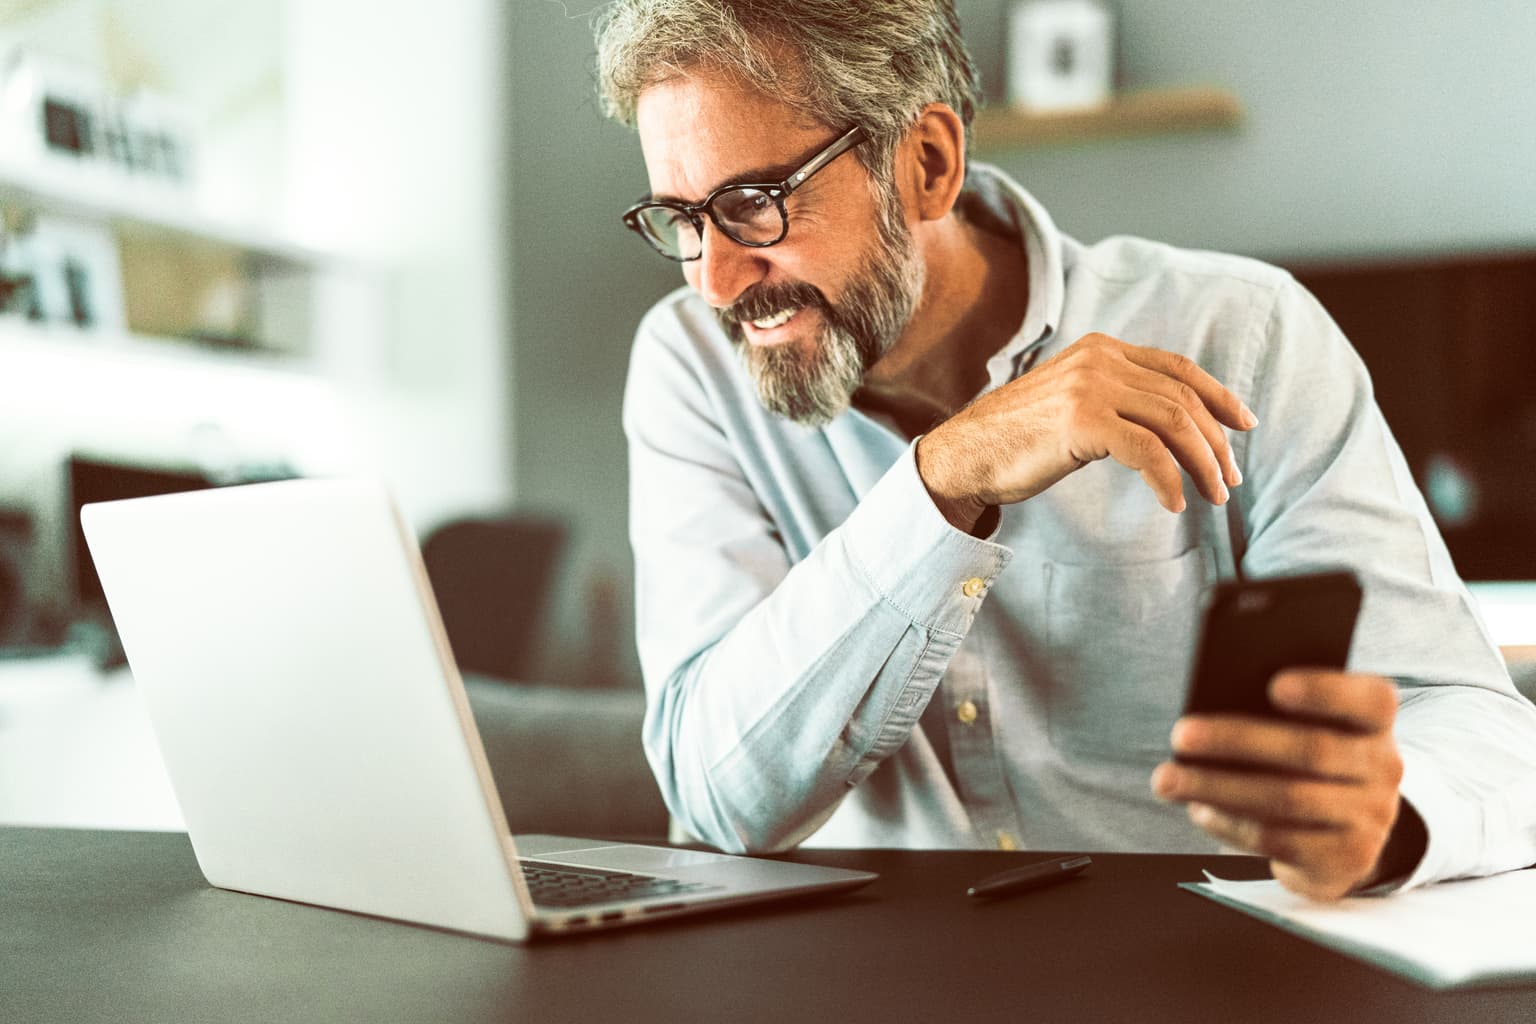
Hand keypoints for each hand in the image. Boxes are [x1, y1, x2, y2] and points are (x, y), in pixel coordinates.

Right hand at [916, 333, 1256, 530]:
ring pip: (1173, 421)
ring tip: (1214, 496)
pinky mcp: (1082, 420)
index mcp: (1101, 349)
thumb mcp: (1071, 403)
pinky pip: (1146, 451)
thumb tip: (1169, 427)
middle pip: (1182, 397)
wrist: (963, 455)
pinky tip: (1173, 503)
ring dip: (1203, 463)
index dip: (1218, 396)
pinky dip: (1168, 480)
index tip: (1243, 426)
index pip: (1178, 368)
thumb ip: (1114, 399)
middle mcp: (1100, 359)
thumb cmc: (1015, 440)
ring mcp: (1090, 387)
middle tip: (1230, 479)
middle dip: (1216, 442)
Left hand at [1152, 670, 1406, 901]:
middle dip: (1236, 740)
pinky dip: (1230, 823)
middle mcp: (1384, 769)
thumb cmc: (1304, 760)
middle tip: (1179, 735)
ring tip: (1166, 779)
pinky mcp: (1346, 860)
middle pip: (1312, 750)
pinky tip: (1197, 809)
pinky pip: (1278, 840)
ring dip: (1216, 787)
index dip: (1326, 691)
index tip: (1274, 684)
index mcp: (1375, 723)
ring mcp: (1370, 818)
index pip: (1372, 700)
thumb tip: (1210, 714)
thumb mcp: (1306, 729)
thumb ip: (1277, 715)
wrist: (1342, 831)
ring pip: (1287, 799)